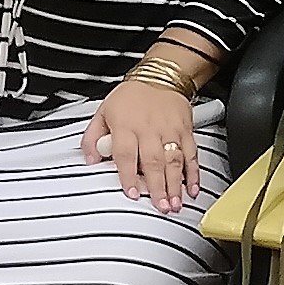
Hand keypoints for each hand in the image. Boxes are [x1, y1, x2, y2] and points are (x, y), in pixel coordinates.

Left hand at [86, 77, 202, 208]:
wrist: (159, 77)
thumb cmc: (131, 97)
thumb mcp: (103, 112)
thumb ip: (92, 138)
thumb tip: (89, 160)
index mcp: (126, 125)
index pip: (126, 154)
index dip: (129, 176)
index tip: (133, 193)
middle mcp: (149, 128)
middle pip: (154, 161)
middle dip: (158, 187)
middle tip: (160, 207)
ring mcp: (170, 130)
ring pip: (174, 160)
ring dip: (176, 184)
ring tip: (175, 203)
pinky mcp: (185, 130)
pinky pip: (191, 153)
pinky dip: (194, 172)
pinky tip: (192, 187)